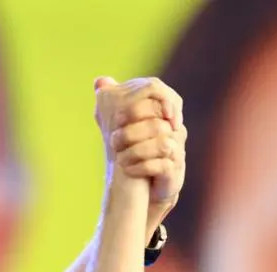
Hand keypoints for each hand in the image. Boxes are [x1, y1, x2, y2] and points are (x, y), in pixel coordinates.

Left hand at [94, 76, 185, 215]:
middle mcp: (174, 132)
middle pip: (160, 123)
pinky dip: (143, 167)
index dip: (141, 105)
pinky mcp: (174, 173)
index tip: (117, 118)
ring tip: (118, 158)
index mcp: (164, 117)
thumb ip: (113, 105)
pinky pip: (162, 167)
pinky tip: (127, 169)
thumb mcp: (125, 126)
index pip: (163, 97)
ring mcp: (177, 152)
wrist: (149, 184)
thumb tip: (99, 81)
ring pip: (163, 145)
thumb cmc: (137, 151)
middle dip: (134, 131)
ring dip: (137, 151)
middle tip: (113, 139)